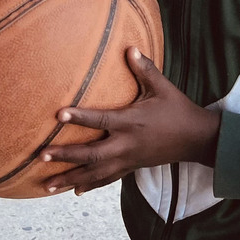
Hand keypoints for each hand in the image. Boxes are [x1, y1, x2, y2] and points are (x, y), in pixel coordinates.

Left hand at [40, 48, 220, 195]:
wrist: (197, 139)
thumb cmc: (178, 110)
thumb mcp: (163, 88)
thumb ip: (144, 69)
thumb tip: (130, 48)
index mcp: (131, 122)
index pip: (101, 120)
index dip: (80, 117)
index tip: (59, 115)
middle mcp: (126, 144)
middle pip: (92, 154)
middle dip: (66, 156)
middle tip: (42, 155)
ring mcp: (128, 159)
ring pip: (95, 173)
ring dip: (70, 178)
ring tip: (47, 185)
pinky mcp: (131, 168)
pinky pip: (107, 179)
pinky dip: (90, 185)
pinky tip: (74, 191)